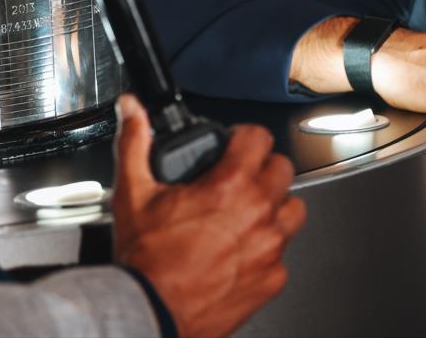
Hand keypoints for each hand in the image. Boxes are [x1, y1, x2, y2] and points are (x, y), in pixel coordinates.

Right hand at [111, 95, 307, 337]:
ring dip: (274, 207)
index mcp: (230, 185)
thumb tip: (132, 111)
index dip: (244, 137)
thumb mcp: (133, 194)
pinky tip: (242, 252)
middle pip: (282, 169)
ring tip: (247, 215)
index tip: (235, 145)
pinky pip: (283, 253)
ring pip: (293, 209)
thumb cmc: (145, 263)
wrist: (149, 314)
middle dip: (262, 169)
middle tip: (240, 180)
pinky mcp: (272, 278)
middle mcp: (259, 212)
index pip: (260, 137)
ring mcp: (270, 247)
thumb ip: (135, 144)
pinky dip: (267, 250)